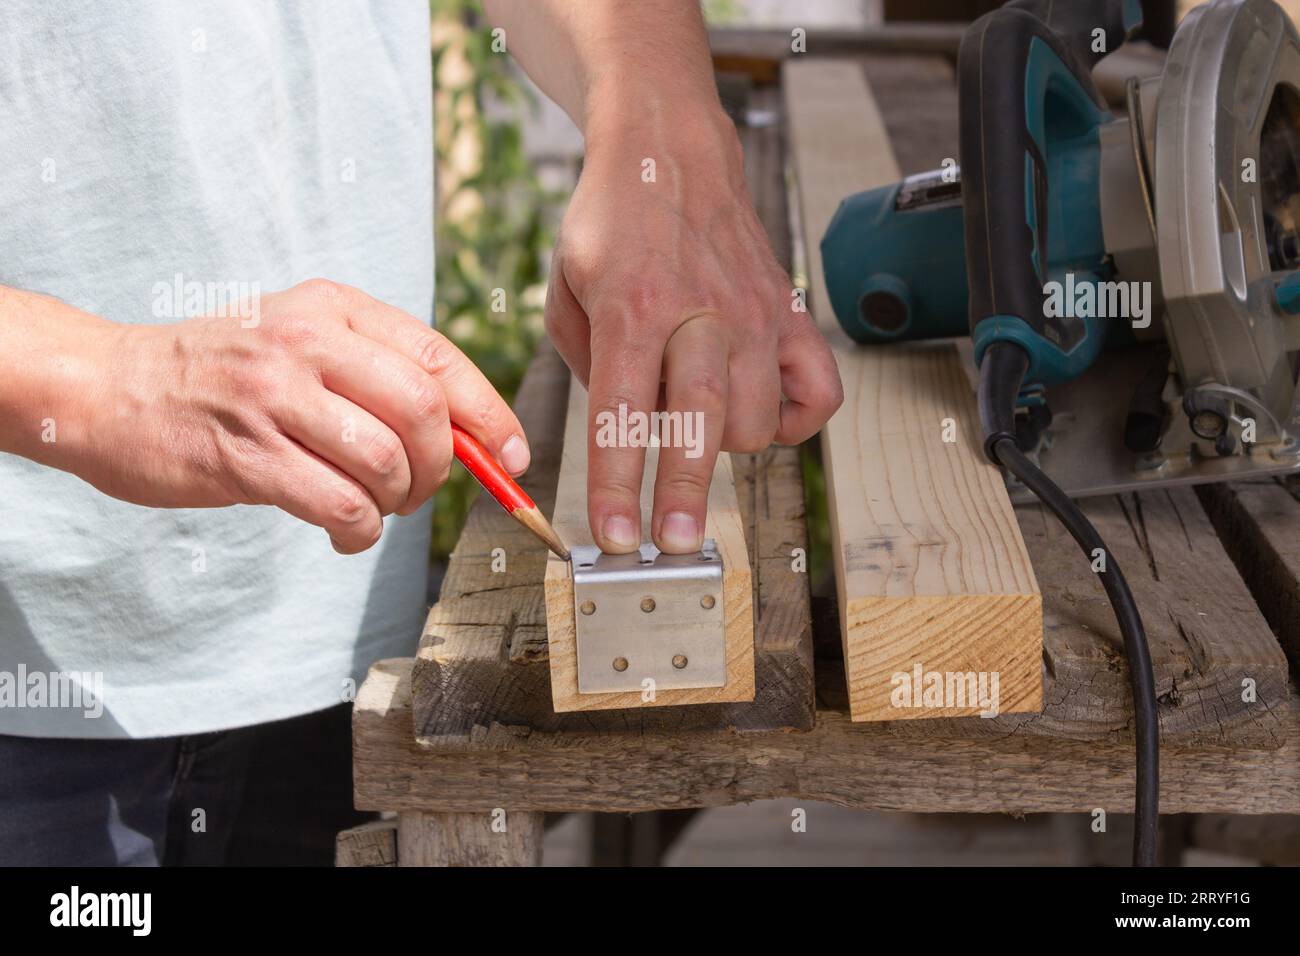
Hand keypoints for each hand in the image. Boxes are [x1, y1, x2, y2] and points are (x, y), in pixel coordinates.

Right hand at [29, 280, 527, 552]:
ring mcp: (273, 396)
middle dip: (442, 465)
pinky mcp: (245, 455)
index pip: (439, 358)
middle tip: (422, 488)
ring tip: (374, 507)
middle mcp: (306, 342)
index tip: (512, 456)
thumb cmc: (222, 375)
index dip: (490, 414)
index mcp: (331, 308)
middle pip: (422, 411)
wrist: (106, 387)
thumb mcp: (300, 341)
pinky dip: (359, 532)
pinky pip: (339, 505)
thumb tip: (470, 436)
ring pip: (385, 462)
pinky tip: (344, 533)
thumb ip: (377, 374)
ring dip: (397, 501)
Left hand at [544, 103, 842, 553]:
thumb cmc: (613, 223)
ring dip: (725, 445)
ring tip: (698, 427)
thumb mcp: (564, 288)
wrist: (672, 151)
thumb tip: (622, 437)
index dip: (616, 484)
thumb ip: (584, 366)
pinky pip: (817, 394)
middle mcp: (698, 313)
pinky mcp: (790, 314)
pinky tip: (759, 413)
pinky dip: (794, 421)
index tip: (613, 535)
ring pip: (756, 418)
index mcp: (630, 308)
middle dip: (682, 491)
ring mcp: (754, 314)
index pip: (621, 413)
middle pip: (698, 421)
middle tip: (672, 545)